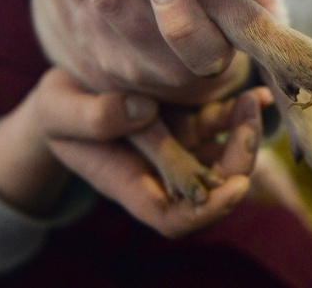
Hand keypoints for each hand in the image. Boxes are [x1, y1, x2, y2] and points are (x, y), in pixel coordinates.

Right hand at [0, 67, 272, 237]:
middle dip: (238, 162)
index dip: (211, 211)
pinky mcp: (183, 121)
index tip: (237, 186)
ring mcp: (175, 148)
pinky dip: (240, 113)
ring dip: (243, 134)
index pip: (176, 217)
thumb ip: (94, 116)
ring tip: (250, 99)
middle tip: (248, 122)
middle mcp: (160, 173)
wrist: (62, 96)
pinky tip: (258, 93)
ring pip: (222, 156)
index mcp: (128, 183)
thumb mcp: (58, 110)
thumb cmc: (54, 111)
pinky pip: (220, 124)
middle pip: (212, 189)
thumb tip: (144, 111)